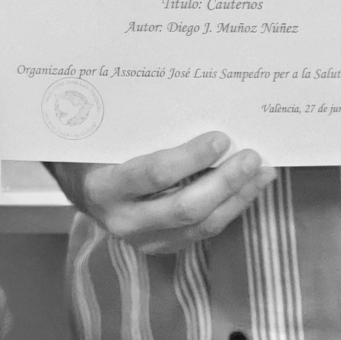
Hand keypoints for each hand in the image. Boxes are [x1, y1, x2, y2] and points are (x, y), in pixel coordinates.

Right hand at [48, 132, 275, 255]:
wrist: (77, 184)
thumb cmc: (93, 146)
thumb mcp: (102, 132)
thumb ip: (133, 122)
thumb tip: (184, 92)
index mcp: (104, 186)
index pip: (153, 174)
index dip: (190, 158)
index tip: (220, 138)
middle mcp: (123, 220)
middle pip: (185, 207)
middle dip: (225, 181)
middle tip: (251, 156)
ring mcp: (144, 239)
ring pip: (200, 225)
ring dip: (236, 197)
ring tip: (263, 172)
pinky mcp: (162, 246)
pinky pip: (203, 232)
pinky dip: (230, 209)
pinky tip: (248, 189)